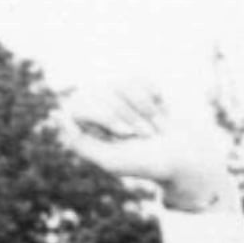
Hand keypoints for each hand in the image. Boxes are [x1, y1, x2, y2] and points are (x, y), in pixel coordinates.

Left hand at [57, 79, 230, 216]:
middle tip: (141, 134)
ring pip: (120, 84)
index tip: (124, 133)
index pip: (79, 105)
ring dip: (140, 108)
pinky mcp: (143, 86)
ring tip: (152, 128)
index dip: (103, 115)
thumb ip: (80, 143)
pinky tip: (161, 115)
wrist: (186, 155)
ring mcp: (122, 97)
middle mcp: (102, 110)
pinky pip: (140, 80)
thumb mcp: (110, 160)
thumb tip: (58, 116)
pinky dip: (152, 100)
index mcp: (89, 129)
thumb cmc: (146, 162)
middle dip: (123, 114)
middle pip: (99, 92)